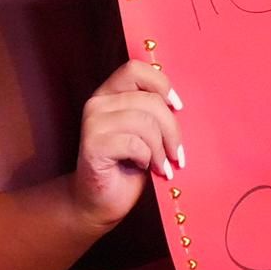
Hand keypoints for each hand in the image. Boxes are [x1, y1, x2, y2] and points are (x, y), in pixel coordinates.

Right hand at [70, 60, 184, 230]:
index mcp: (110, 94)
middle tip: (177, 154)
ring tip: (161, 165)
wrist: (100, 200)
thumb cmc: (127, 166)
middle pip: (150, 101)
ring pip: (145, 123)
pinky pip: (135, 144)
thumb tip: (178, 104)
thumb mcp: (145, 132)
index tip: (177, 108)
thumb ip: (152, 111)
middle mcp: (97, 103)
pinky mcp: (93, 146)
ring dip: (161, 149)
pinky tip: (144, 168)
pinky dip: (147, 159)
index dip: (162, 85)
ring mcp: (92, 123)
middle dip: (172, 130)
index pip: (135, 69)